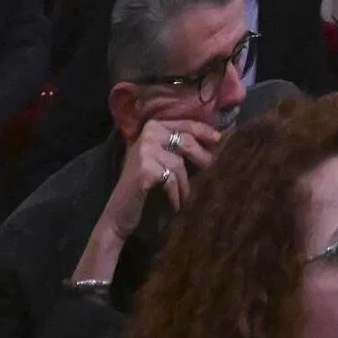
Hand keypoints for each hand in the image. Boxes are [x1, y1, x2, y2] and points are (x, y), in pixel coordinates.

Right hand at [107, 115, 223, 235]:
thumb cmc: (144, 184)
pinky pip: (171, 179)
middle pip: (185, 141)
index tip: (218, 139)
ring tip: (184, 196)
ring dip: (184, 184)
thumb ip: (178, 146)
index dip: (204, 131)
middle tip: (209, 168)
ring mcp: (145, 150)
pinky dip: (175, 194)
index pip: (184, 124)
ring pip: (179, 163)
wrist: (120, 212)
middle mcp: (148, 133)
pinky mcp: (146, 169)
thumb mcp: (161, 158)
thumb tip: (213, 138)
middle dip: (201, 156)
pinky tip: (175, 204)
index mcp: (153, 126)